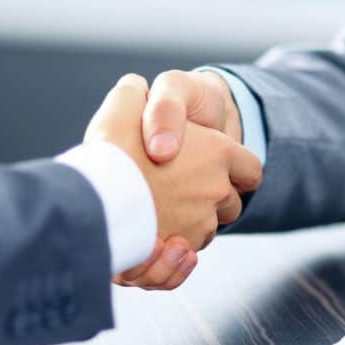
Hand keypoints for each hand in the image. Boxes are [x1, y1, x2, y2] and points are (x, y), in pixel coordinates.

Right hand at [84, 74, 262, 288]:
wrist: (94, 196)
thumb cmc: (112, 147)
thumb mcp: (125, 103)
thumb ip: (137, 94)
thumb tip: (137, 89)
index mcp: (218, 152)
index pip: (249, 168)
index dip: (237, 169)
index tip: (219, 170)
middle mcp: (217, 190)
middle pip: (231, 203)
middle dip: (212, 200)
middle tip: (178, 189)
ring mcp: (201, 223)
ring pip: (208, 229)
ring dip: (191, 224)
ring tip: (159, 212)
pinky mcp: (180, 251)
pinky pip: (187, 256)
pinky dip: (175, 252)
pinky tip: (153, 237)